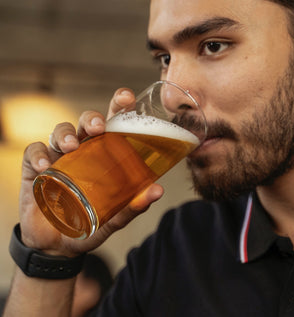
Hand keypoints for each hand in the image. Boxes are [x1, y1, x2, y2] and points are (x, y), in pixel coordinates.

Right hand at [18, 88, 163, 256]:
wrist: (59, 246)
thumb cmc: (90, 223)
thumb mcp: (113, 218)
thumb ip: (132, 206)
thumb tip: (157, 191)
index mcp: (105, 155)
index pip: (113, 125)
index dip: (119, 107)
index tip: (127, 98)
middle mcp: (83, 150)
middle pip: (86, 122)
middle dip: (91, 117)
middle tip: (98, 127)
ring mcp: (58, 157)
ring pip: (60, 131)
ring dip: (65, 134)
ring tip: (71, 147)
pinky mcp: (34, 168)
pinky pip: (34, 151)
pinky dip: (37, 155)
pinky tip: (44, 167)